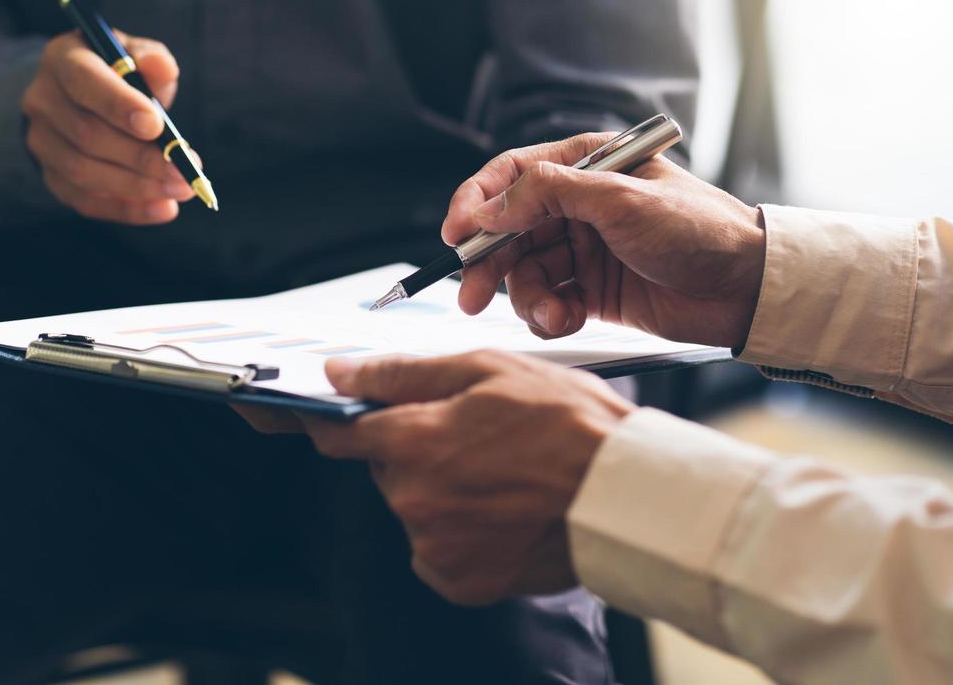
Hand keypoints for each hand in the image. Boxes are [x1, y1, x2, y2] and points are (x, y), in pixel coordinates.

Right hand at [22, 31, 197, 224]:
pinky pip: (85, 200)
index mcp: (62, 59)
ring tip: (181, 189)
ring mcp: (42, 142)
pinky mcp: (51, 175)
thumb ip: (150, 57)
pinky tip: (162, 208)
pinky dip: (126, 209)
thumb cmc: (118, 72)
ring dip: (137, 186)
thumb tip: (162, 67)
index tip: (156, 126)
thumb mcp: (134, 54)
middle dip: (140, 156)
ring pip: (84, 172)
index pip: (83, 80)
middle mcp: (42, 101)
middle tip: (183, 170)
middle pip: (87, 135)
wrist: (81, 97)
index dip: (118, 105)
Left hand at [304, 350, 632, 605]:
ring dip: (440, 489)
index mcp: (414, 442)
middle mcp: (414, 500)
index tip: (326, 416)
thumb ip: (404, 374)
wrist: (625, 497)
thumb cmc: (568, 423)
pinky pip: (437, 548)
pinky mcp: (458, 582)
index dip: (332, 420)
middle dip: (415, 448)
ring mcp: (435, 546)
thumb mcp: (488, 370)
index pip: (339, 433)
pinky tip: (502, 511)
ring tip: (502, 474)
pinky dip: (459, 531)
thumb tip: (341, 374)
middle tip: (474, 435)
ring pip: (415, 506)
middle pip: (387, 467)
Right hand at [443, 134, 766, 349]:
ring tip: (550, 314)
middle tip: (471, 295)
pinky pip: (548, 301)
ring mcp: (583, 248)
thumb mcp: (622, 201)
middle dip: (488, 263)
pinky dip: (549, 315)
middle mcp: (579, 204)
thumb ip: (550, 194)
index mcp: (586, 165)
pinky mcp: (591, 289)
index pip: (512, 175)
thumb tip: (492, 205)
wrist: (746, 289)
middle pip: (508, 229)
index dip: (476, 202)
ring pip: (524, 272)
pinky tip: (567, 320)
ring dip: (527, 297)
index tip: (455, 234)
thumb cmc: (700, 230)